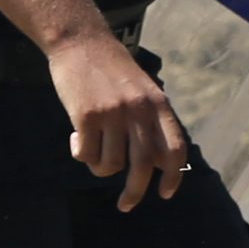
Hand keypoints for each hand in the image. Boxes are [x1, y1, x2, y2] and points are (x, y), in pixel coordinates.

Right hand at [45, 28, 188, 213]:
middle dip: (135, 192)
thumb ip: (150, 119)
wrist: (79, 41)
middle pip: (143, 166)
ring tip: (90, 153)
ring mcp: (112, 113)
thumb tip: (154, 160)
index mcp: (158, 105)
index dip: (173, 176)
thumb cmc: (109, 67)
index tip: (165, 194)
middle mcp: (139, 111)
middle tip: (126, 206)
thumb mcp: (141, 89)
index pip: (175, 149)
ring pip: (111, 164)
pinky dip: (80, 154)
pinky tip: (74, 140)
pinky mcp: (85, 115)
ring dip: (99, 167)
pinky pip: (86, 153)